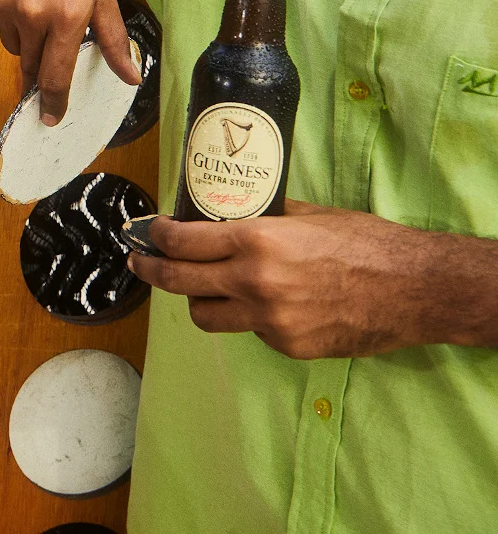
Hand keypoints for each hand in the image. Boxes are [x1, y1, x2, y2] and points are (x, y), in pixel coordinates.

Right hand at [0, 0, 136, 120]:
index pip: (55, 75)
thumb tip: (130, 76)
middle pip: (29, 64)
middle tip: (44, 73)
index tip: (50, 118)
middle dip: (38, 70)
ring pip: (12, 41)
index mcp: (67, 15)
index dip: (53, 102)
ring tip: (38, 5)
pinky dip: (9, 12)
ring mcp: (2, 2)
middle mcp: (31, 13)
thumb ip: (113, 37)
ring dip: (25, 37)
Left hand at [129, 202, 486, 357]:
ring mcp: (270, 320)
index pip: (182, 242)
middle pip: (178, 282)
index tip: (149, 234)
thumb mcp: (307, 214)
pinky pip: (250, 331)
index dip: (157, 237)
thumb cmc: (365, 243)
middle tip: (141, 263)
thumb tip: (225, 209)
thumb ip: (262, 215)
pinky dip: (249, 317)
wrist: (414, 289)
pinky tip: (271, 303)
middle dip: (152, 271)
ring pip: (205, 316)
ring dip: (198, 300)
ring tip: (203, 288)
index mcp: (257, 242)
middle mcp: (255, 283)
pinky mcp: (287, 346)